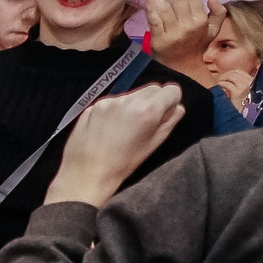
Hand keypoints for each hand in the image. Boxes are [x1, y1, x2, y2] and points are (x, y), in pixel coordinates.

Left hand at [46, 83, 183, 207]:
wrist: (86, 173)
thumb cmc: (124, 163)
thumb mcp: (155, 143)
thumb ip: (171, 121)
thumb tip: (175, 107)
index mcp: (148, 109)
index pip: (172, 90)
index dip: (170, 103)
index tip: (163, 116)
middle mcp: (128, 99)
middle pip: (152, 89)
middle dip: (153, 101)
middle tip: (145, 122)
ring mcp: (108, 101)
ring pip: (131, 94)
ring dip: (134, 105)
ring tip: (124, 127)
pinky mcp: (92, 105)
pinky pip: (113, 102)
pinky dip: (116, 110)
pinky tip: (108, 128)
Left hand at [142, 0, 223, 78]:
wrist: (183, 67)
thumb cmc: (197, 44)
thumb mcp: (212, 30)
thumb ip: (218, 14)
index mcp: (201, 21)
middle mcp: (188, 26)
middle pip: (177, 0)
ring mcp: (173, 33)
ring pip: (164, 9)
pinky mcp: (159, 40)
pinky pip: (154, 21)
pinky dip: (150, 9)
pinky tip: (147, 1)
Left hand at [221, 67, 256, 109]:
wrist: (247, 115)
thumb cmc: (244, 104)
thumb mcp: (245, 91)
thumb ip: (240, 83)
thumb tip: (228, 77)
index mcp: (252, 81)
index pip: (239, 71)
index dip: (229, 73)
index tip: (223, 77)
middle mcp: (250, 82)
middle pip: (233, 73)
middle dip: (223, 75)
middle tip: (217, 80)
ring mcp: (244, 86)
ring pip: (230, 76)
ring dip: (221, 79)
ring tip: (217, 83)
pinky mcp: (238, 92)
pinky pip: (226, 84)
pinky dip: (220, 84)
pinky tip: (218, 87)